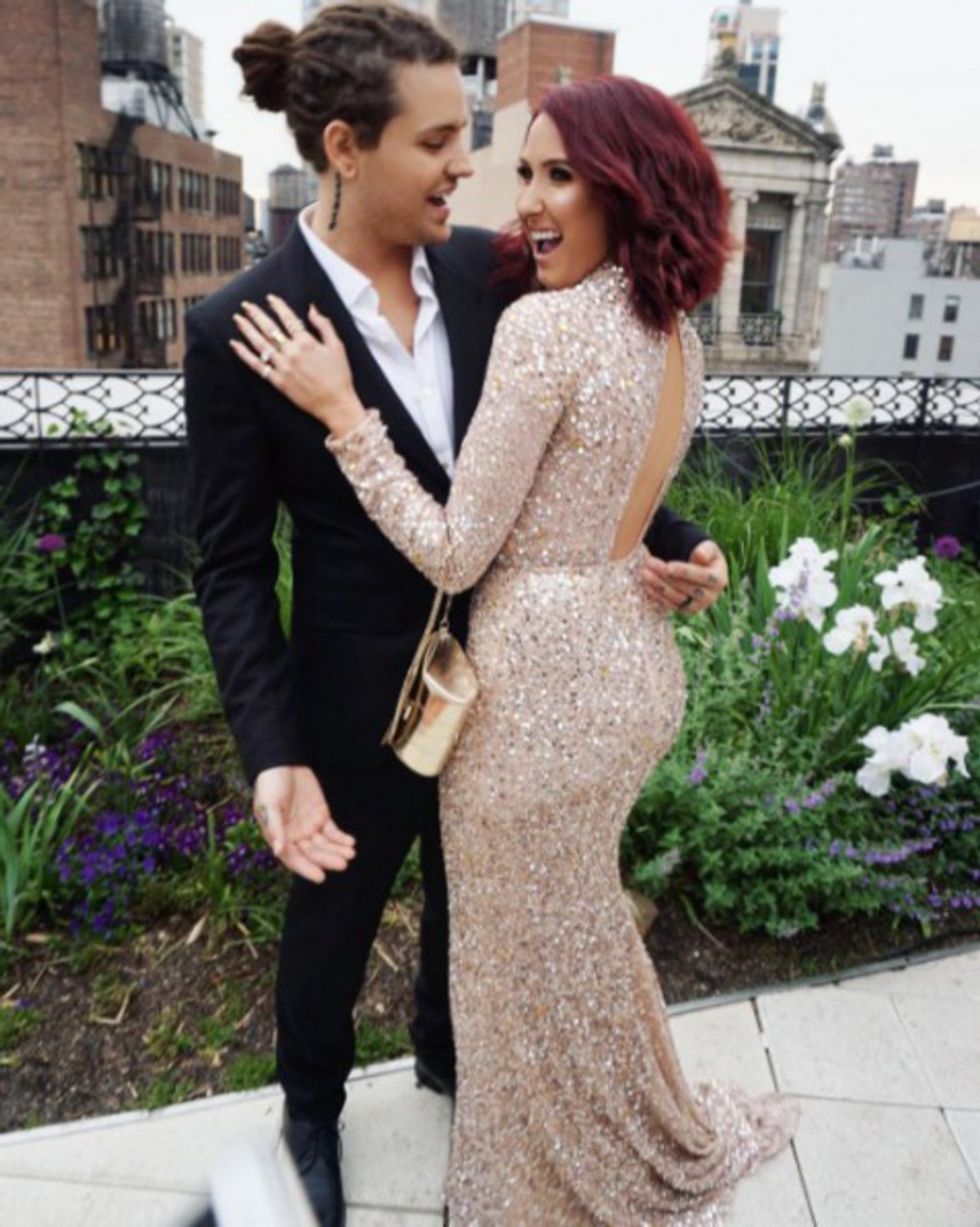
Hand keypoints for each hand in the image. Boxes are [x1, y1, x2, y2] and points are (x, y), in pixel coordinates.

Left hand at [230, 294, 365, 434]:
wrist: (336, 404)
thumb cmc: (340, 375)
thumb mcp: (337, 346)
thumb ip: (324, 325)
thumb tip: (311, 308)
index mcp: (306, 342)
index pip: (288, 318)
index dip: (278, 306)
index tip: (269, 297)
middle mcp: (292, 352)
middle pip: (269, 329)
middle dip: (256, 314)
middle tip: (245, 305)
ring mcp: (283, 367)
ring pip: (260, 344)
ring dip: (247, 330)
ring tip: (237, 319)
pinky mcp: (278, 382)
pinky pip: (257, 366)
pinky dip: (244, 354)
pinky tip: (235, 344)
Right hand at [253, 765, 355, 883]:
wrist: (283, 763)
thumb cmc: (270, 785)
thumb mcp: (268, 805)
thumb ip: (274, 827)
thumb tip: (278, 850)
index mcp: (279, 837)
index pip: (293, 858)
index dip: (306, 868)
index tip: (320, 877)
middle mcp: (295, 836)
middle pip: (312, 853)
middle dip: (327, 859)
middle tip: (343, 864)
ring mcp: (309, 827)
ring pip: (325, 844)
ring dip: (337, 850)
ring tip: (350, 854)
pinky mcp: (321, 816)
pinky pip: (332, 832)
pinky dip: (341, 838)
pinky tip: (350, 843)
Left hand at [641, 539, 728, 614]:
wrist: (700, 570)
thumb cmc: (704, 556)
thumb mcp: (709, 548)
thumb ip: (706, 549)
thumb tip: (700, 555)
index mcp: (719, 579)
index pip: (702, 576)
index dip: (684, 572)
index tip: (668, 566)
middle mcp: (710, 596)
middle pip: (686, 588)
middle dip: (666, 576)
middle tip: (649, 564)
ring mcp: (697, 605)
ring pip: (676, 598)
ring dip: (658, 586)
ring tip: (644, 573)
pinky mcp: (685, 610)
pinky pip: (670, 605)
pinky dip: (657, 595)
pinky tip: (646, 585)